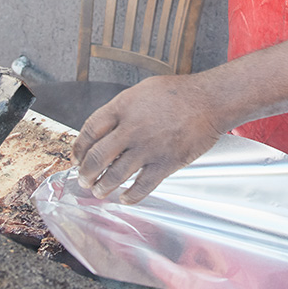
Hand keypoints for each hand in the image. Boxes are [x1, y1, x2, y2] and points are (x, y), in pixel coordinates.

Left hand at [72, 74, 222, 202]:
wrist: (210, 101)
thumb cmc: (179, 94)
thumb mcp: (143, 91)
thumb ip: (122, 109)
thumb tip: (104, 129)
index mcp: (123, 107)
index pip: (89, 131)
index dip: (78, 148)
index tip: (76, 158)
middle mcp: (132, 128)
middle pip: (96, 158)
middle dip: (85, 174)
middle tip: (84, 180)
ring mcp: (148, 148)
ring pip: (115, 176)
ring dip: (103, 188)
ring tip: (100, 192)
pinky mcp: (165, 163)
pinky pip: (141, 187)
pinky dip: (129, 197)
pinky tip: (125, 198)